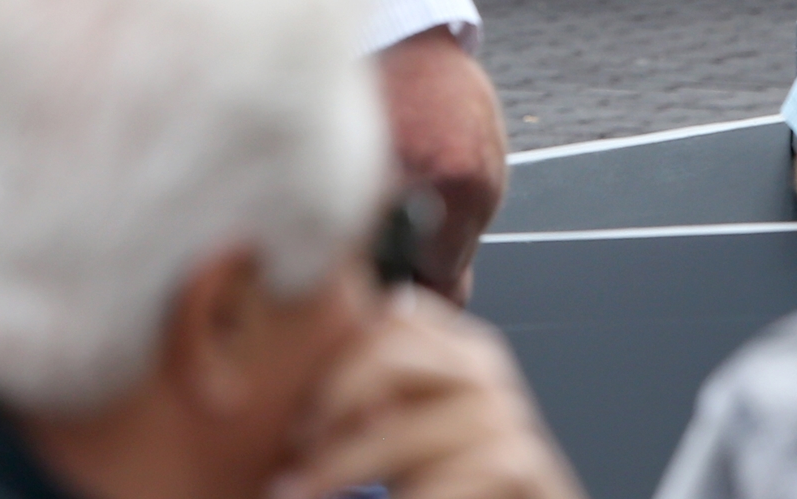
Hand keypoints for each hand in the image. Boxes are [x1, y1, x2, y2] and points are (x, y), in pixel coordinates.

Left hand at [277, 293, 582, 498]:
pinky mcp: (520, 464)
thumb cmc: (447, 474)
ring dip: (340, 467)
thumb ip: (367, 394)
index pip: (388, 314)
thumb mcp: (401, 424)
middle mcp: (482, 371)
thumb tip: (276, 379)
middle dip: (331, 402)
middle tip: (294, 444)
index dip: (333, 347)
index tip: (291, 395)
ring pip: (401, 432)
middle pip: (390, 355)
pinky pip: (444, 481)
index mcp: (453, 348)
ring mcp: (505, 417)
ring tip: (300, 490)